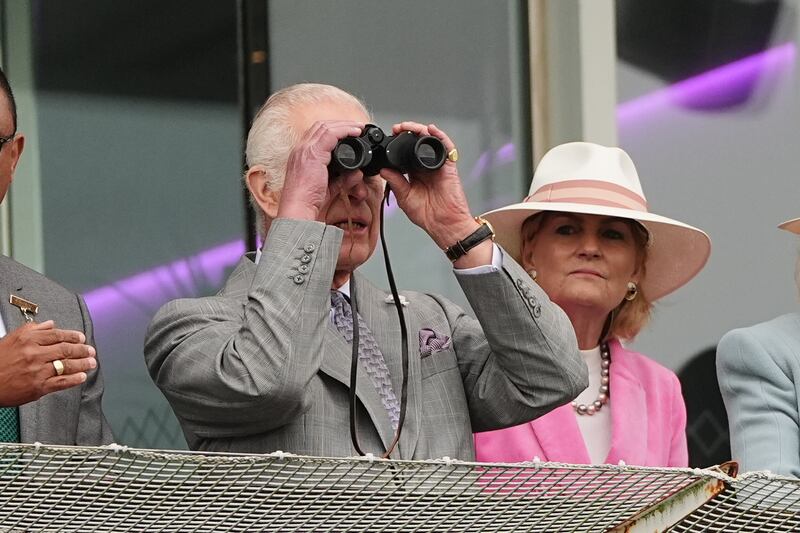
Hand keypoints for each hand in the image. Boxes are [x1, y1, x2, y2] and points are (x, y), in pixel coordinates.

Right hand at [0, 320, 97, 406]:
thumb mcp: (11, 339)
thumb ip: (32, 329)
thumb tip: (50, 324)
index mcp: (28, 340)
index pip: (57, 335)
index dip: (73, 336)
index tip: (81, 338)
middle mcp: (34, 354)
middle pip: (66, 349)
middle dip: (82, 349)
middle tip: (90, 350)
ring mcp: (38, 371)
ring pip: (67, 365)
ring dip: (82, 363)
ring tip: (91, 362)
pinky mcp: (38, 387)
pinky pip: (61, 381)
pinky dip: (74, 379)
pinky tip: (82, 376)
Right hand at [277, 120, 365, 221]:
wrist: (298, 209)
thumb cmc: (308, 202)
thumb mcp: (328, 188)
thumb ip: (342, 179)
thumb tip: (357, 174)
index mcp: (301, 156)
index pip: (316, 135)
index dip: (334, 131)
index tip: (350, 133)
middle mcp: (301, 149)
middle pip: (320, 127)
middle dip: (340, 124)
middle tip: (357, 127)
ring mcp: (305, 150)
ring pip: (326, 127)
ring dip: (344, 125)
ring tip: (358, 127)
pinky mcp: (312, 154)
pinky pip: (330, 134)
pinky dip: (344, 131)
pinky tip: (355, 132)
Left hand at [379, 122, 490, 265]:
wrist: (444, 224)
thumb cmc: (427, 215)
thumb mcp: (405, 198)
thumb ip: (395, 182)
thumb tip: (384, 170)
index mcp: (414, 174)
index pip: (405, 153)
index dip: (397, 144)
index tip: (388, 138)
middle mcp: (425, 167)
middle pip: (417, 143)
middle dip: (407, 132)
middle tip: (396, 129)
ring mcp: (437, 165)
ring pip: (430, 141)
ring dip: (420, 130)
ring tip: (408, 127)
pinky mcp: (449, 166)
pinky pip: (447, 147)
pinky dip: (440, 136)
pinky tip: (431, 129)